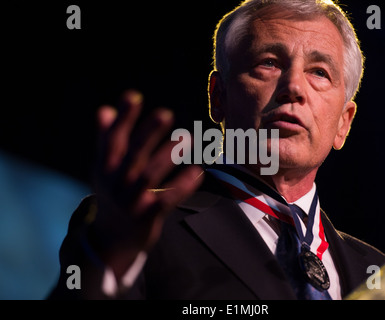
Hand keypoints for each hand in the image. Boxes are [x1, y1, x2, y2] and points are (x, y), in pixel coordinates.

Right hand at [91, 90, 202, 276]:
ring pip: (149, 176)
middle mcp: (116, 182)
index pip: (113, 139)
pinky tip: (197, 172)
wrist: (112, 239)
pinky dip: (181, 186)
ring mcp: (131, 201)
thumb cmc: (113, 194)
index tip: (134, 96)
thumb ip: (107, 140)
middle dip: (147, 134)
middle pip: (132, 155)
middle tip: (165, 114)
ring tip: (186, 138)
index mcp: (106, 167)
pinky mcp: (147, 216)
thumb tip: (104, 109)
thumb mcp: (105, 169)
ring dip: (167, 156)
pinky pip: (166, 200)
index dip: (123, 118)